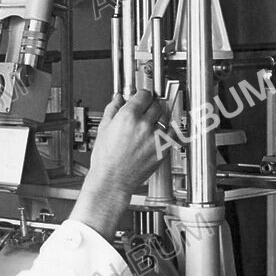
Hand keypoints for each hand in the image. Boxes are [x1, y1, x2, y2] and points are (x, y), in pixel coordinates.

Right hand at [71, 90, 166, 239]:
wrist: (112, 180)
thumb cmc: (105, 159)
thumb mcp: (104, 129)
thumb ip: (112, 109)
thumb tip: (117, 98)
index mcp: (128, 117)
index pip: (144, 95)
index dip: (142, 94)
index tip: (141, 97)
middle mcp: (144, 125)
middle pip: (156, 105)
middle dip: (150, 105)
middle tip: (145, 109)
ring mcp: (156, 138)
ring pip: (165, 118)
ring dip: (159, 117)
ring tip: (150, 123)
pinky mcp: (163, 150)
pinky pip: (172, 134)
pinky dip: (167, 131)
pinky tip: (159, 133)